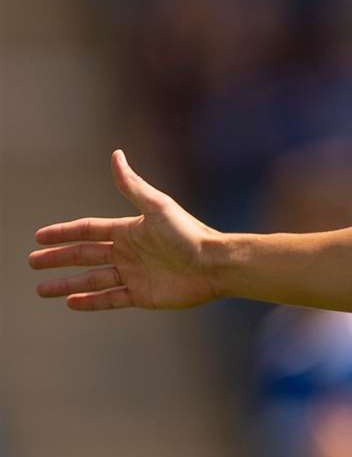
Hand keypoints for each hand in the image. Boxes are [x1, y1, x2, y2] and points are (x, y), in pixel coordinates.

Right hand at [30, 151, 220, 309]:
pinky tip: (71, 302)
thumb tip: (116, 154)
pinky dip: (91, 301)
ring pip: (92, 280)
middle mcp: (129, 252)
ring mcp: (135, 275)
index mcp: (129, 231)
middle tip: (32, 262)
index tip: (39, 237)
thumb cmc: (189, 234)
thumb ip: (133, 185)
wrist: (215, 265)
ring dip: (67, 284)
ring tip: (42, 289)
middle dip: (58, 259)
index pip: (88, 231)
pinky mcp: (143, 295)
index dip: (63, 233)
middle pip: (84, 255)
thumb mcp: (157, 206)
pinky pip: (110, 298)